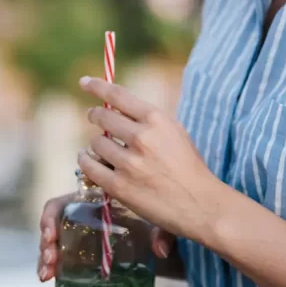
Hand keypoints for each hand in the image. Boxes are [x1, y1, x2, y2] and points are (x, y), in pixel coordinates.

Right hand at [37, 193, 179, 281]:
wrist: (162, 236)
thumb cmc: (155, 220)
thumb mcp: (159, 220)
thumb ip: (162, 230)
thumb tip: (161, 250)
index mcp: (94, 202)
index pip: (64, 204)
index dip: (51, 217)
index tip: (51, 234)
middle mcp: (82, 217)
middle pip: (54, 225)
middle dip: (46, 242)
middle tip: (50, 259)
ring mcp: (79, 237)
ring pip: (53, 243)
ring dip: (45, 257)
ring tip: (47, 273)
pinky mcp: (80, 256)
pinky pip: (60, 259)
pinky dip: (50, 268)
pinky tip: (48, 278)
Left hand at [76, 76, 229, 245]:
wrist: (200, 204)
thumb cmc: (189, 167)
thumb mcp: (175, 132)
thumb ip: (148, 120)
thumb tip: (119, 109)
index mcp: (157, 120)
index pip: (118, 95)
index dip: (97, 86)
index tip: (85, 82)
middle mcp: (141, 137)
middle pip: (102, 117)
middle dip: (95, 116)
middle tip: (94, 117)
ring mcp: (129, 163)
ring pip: (95, 143)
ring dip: (95, 144)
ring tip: (103, 149)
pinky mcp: (119, 185)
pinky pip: (89, 166)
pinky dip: (86, 161)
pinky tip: (89, 160)